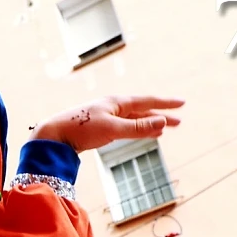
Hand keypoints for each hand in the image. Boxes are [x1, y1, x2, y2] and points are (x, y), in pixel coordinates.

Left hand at [29, 95, 184, 152]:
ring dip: (150, 122)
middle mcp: (113, 106)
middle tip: (179, 121)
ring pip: (134, 118)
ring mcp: (106, 116)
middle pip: (143, 110)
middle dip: (161, 115)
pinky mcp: (100, 127)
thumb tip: (162, 122)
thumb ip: (138, 127)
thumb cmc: (81, 129)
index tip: (182, 104)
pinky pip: (125, 125)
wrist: (53, 135)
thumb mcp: (113, 129)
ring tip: (164, 128)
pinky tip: (142, 133)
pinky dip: (138, 129)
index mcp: (117, 102)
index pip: (148, 101)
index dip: (165, 104)